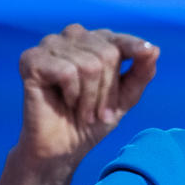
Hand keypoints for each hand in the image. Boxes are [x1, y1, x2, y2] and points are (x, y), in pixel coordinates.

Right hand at [16, 23, 159, 166]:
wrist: (63, 148)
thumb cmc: (93, 119)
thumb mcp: (125, 97)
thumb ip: (141, 73)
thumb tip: (153, 49)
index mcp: (96, 41)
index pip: (121, 40)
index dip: (135, 48)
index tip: (148, 51)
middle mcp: (73, 37)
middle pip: (108, 54)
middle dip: (108, 91)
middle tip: (99, 111)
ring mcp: (50, 45)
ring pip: (89, 65)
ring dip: (90, 98)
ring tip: (82, 110)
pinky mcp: (31, 59)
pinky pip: (66, 72)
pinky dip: (72, 95)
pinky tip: (64, 101)